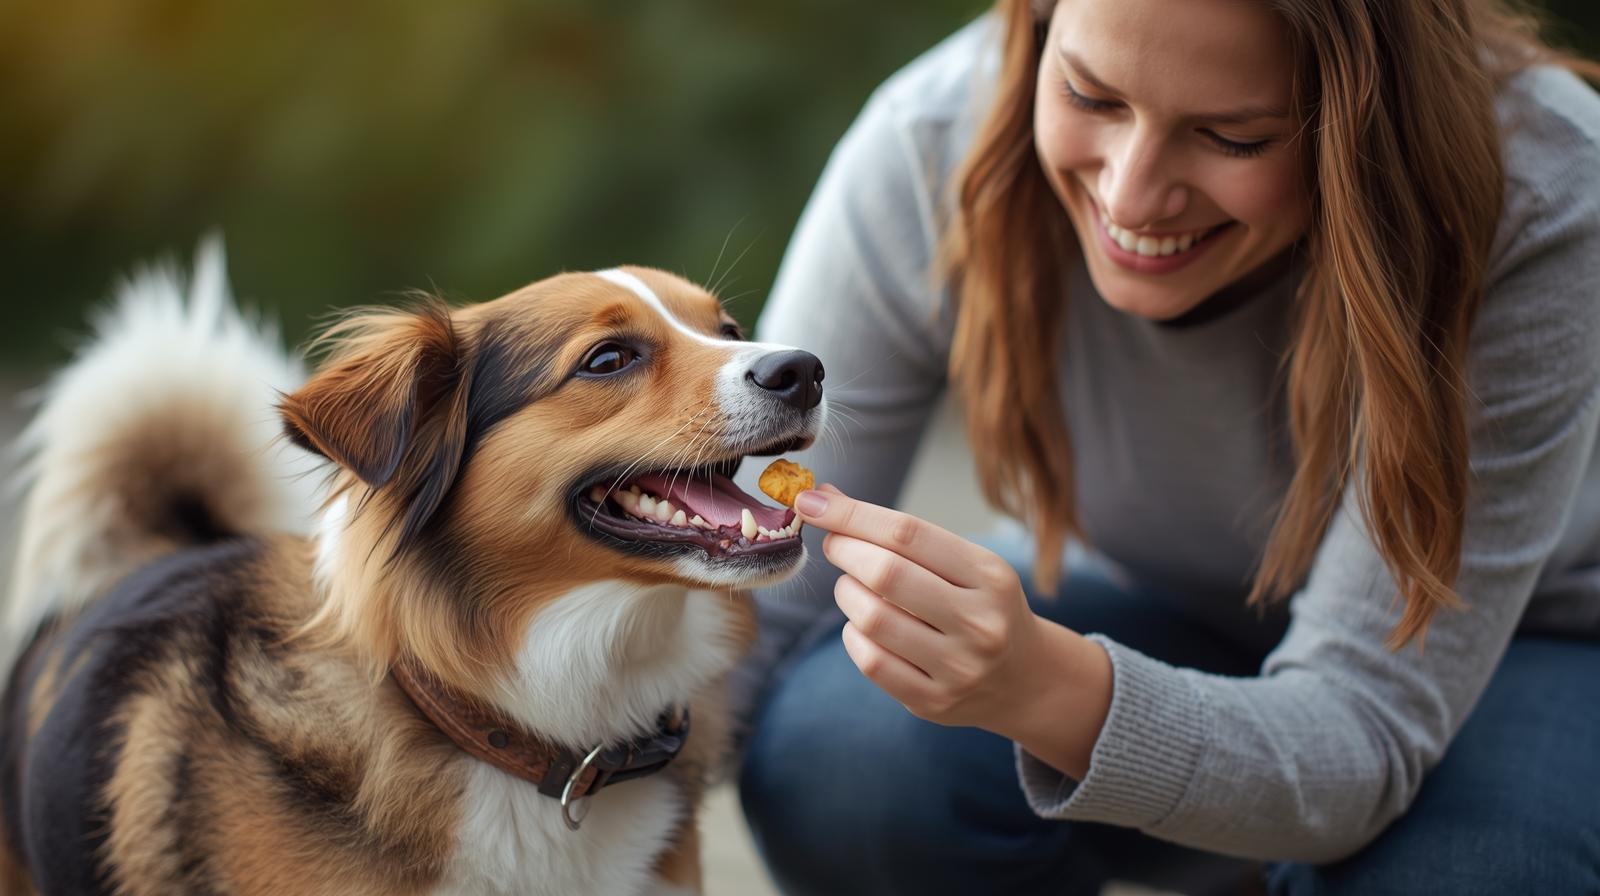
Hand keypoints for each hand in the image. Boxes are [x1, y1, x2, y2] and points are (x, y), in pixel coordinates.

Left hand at [792, 484, 1111, 777]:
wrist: (1025, 678)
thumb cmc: (981, 606)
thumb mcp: (967, 564)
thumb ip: (904, 535)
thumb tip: (826, 500)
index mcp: (990, 576)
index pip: (907, 533)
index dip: (851, 514)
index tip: (812, 501)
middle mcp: (980, 622)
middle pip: (885, 574)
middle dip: (844, 550)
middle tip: (835, 545)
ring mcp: (959, 667)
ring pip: (870, 618)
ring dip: (845, 593)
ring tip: (853, 586)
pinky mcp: (934, 701)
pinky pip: (870, 661)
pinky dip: (853, 634)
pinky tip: (862, 625)